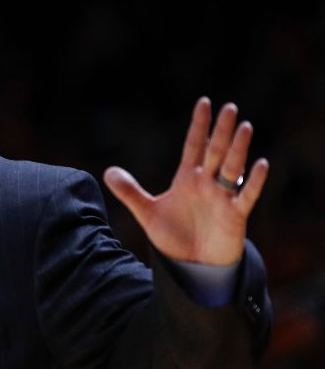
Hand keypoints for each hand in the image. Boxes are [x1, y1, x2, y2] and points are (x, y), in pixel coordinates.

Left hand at [103, 98, 268, 264]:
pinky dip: (253, 181)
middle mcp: (207, 183)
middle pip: (215, 151)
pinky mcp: (235, 215)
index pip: (194, 145)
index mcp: (187, 179)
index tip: (204, 102)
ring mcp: (223, 198)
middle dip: (222, 130)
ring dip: (239, 148)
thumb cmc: (173, 237)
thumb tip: (108, 171)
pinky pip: (246, 195)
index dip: (199, 125)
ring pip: (232, 167)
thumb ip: (130, 192)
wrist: (190, 266)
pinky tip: (260, 164)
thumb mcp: (147, 213)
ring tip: (245, 127)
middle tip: (230, 107)